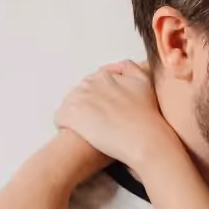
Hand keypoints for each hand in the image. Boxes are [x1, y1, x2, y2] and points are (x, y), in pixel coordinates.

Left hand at [54, 62, 184, 171]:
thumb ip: (131, 69)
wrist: (144, 141)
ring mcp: (78, 97)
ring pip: (70, 104)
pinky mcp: (71, 114)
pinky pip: (60, 118)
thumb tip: (121, 67)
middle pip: (82, 93)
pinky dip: (66, 126)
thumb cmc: (148, 118)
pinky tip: (77, 135)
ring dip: (77, 115)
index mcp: (106, 75)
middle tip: (102, 122)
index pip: (96, 82)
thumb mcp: (145, 82)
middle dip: (89, 105)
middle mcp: (90, 82)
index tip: (109, 110)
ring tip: (90, 130)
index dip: (102, 97)